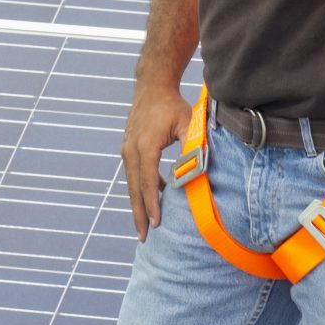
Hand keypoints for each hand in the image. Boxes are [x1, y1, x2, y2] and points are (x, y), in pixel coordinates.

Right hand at [121, 82, 195, 240]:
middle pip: (134, 188)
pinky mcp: (128, 148)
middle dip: (138, 214)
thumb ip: (191, 145)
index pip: (147, 181)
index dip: (151, 204)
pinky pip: (134, 174)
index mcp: (145, 145)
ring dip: (137, 205)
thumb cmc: (172, 104)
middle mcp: (131, 149)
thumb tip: (197, 169)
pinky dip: (140, 189)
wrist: (152, 86)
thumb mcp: (186, 122)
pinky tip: (152, 199)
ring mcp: (127, 149)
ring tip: (143, 226)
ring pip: (131, 183)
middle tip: (143, 237)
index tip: (156, 224)